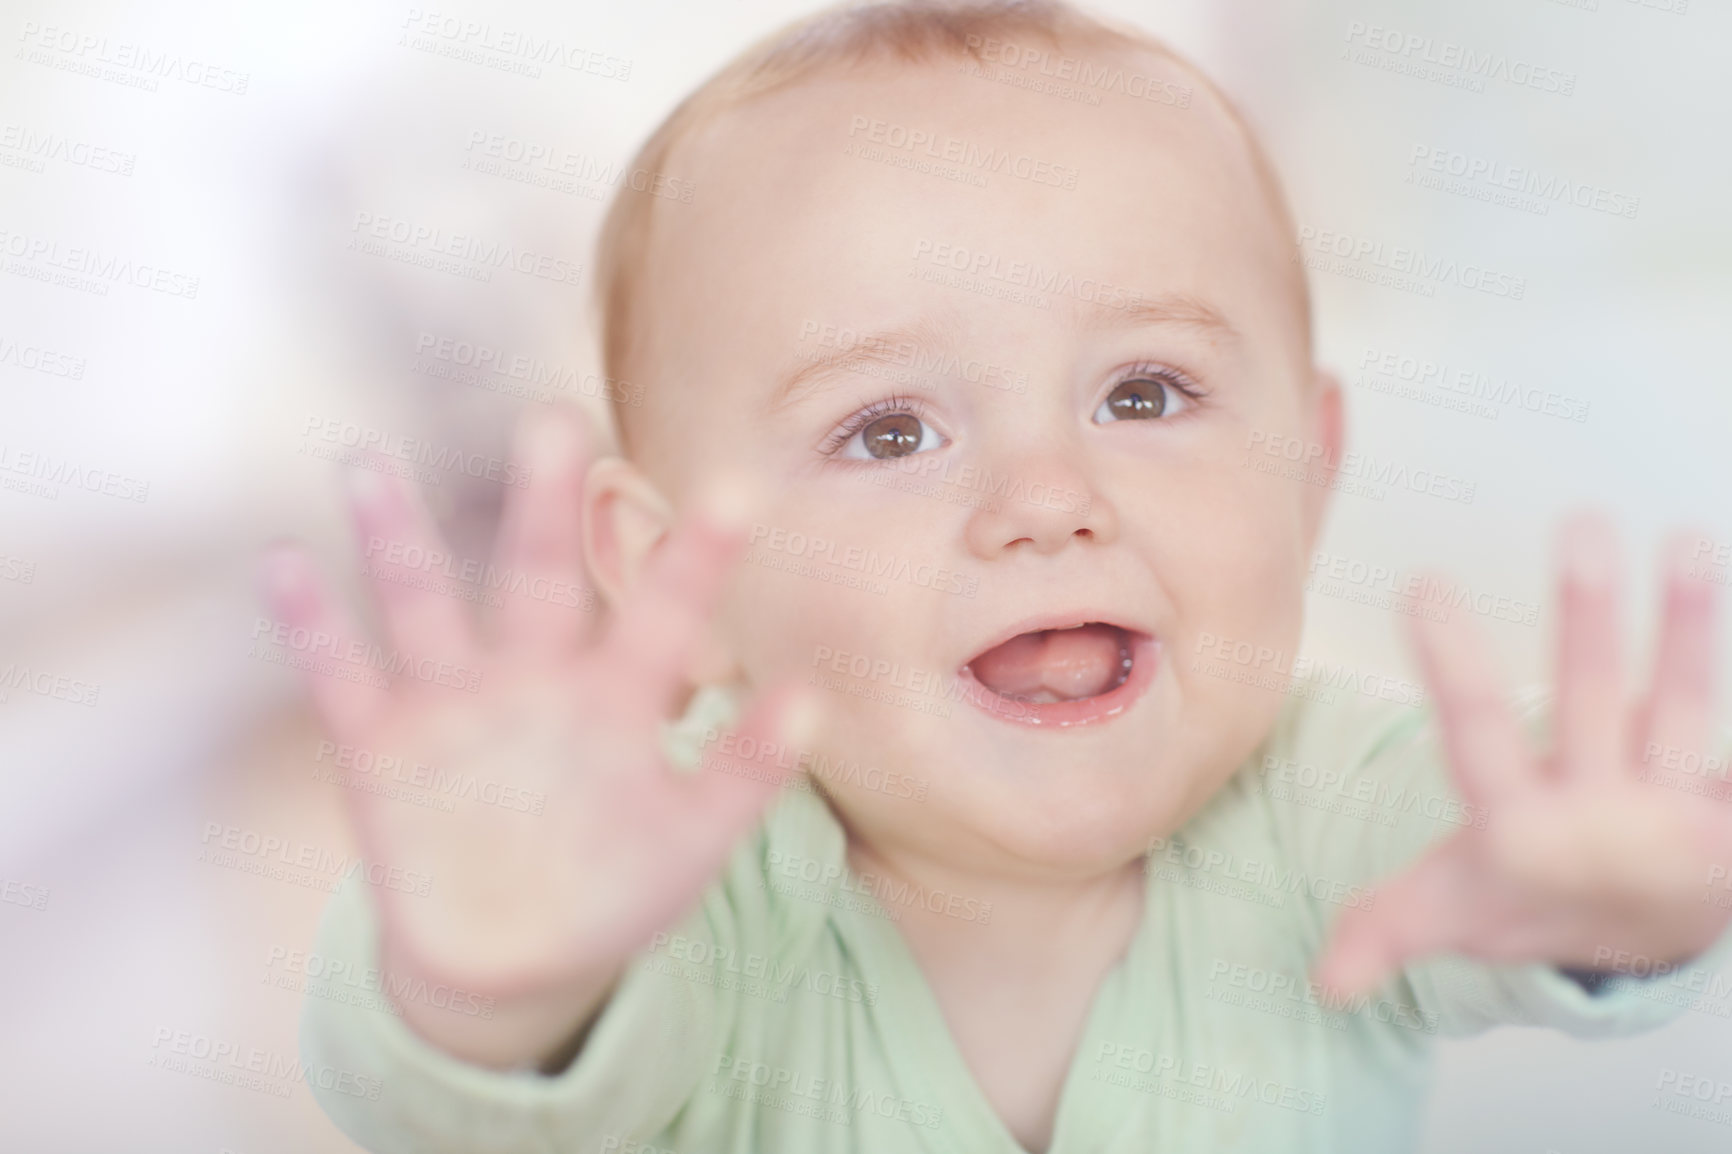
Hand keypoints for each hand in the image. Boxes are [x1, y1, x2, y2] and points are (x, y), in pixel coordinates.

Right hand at [260, 408, 817, 1064]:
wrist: (517, 964)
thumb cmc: (618, 886)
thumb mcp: (691, 838)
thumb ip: (745, 772)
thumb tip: (814, 699)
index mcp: (616, 696)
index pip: (663, 613)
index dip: (696, 558)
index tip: (737, 490)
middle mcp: (533, 678)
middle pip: (535, 575)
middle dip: (541, 505)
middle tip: (554, 420)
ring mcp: (453, 707)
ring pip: (422, 605)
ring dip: (395, 541)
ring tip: (367, 464)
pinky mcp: (380, 749)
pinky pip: (341, 678)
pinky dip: (311, 627)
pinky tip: (284, 562)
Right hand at [1316, 513, 1730, 996]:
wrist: (1647, 944)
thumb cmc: (1533, 899)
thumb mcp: (1449, 915)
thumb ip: (1383, 930)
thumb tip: (1324, 985)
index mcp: (1521, 832)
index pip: (1476, 736)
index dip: (1451, 664)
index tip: (1426, 586)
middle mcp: (1603, 816)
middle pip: (1595, 704)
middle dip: (1589, 618)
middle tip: (1582, 527)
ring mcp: (1679, 809)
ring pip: (1686, 709)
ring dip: (1690, 627)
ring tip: (1691, 540)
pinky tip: (1724, 597)